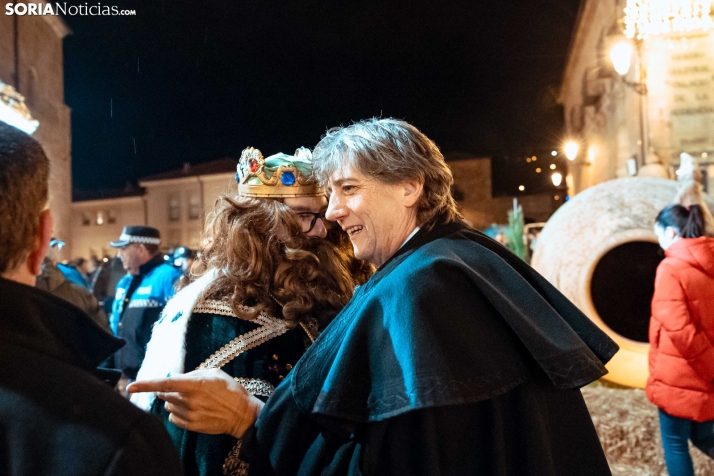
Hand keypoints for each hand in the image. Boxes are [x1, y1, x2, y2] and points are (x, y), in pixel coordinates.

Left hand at [127, 368, 263, 438]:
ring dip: (173, 401)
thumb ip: (193, 374)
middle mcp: (189, 400)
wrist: (241, 414)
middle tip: (180, 388)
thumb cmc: (230, 389)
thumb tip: (177, 379)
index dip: (146, 384)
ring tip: (189, 399)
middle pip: (164, 395)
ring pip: (168, 406)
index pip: (165, 384)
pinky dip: (176, 412)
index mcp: (195, 384)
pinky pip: (173, 418)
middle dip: (166, 390)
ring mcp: (190, 415)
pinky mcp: (191, 426)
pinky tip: (189, 409)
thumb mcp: (214, 373)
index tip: (131, 386)